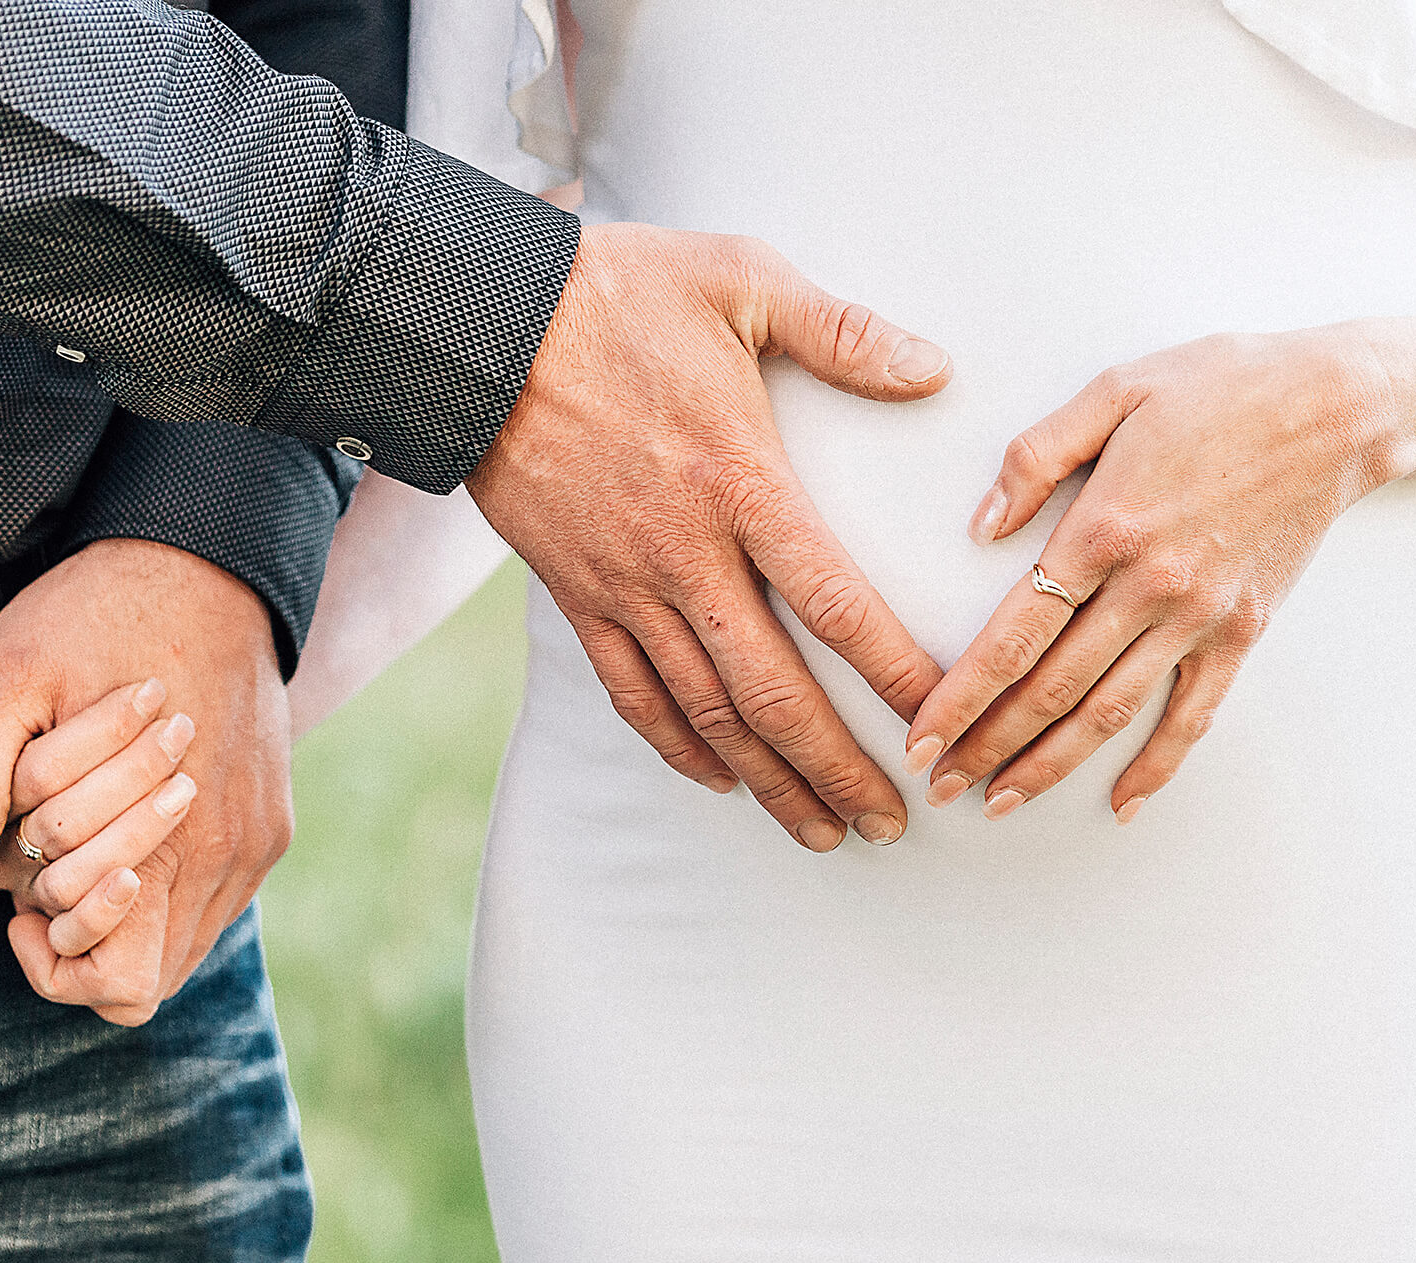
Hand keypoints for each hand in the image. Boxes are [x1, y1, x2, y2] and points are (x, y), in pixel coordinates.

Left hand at [0, 538, 291, 1024]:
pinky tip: (131, 828)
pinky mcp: (272, 822)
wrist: (210, 569)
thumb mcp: (8, 684)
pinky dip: (170, 884)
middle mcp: (225, 856)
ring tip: (84, 845)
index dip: (55, 962)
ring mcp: (256, 841)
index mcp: (168, 840)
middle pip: (150, 973)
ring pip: (187, 940)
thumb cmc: (105, 619)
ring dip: (128, 911)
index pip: (120, 985)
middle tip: (42, 866)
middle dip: (81, 931)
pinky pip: (220, 898)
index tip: (19, 907)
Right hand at [469, 223, 952, 851]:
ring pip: (706, 710)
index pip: (833, 601)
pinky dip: (678, 746)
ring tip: (826, 830)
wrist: (474, 322)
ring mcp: (624, 583)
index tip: (941, 719)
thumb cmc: (616, 292)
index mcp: (740, 480)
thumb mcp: (741, 280)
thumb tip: (937, 368)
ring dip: (770, 779)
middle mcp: (685, 553)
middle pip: (773, 689)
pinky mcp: (577, 592)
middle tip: (892, 821)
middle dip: (837, 766)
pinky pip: (631, 691)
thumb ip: (843, 331)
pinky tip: (721, 782)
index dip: (891, 671)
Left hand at [902, 329, 1399, 821]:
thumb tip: (981, 525)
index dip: (960, 696)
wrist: (1336, 409)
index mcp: (1104, 528)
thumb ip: (1037, 456)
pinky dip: (1156, 767)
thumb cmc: (1222, 388)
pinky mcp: (1242, 633)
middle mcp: (1149, 587)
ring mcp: (1199, 617)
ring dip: (1049, 765)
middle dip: (987, 744)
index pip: (1013, 635)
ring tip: (999, 802)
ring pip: (1109, 713)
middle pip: (1051, 689)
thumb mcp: (1114, 391)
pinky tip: (1120, 805)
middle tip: (939, 785)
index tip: (921, 737)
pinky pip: (1193, 716)